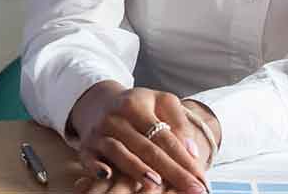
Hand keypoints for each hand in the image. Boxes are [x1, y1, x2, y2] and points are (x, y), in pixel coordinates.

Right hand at [69, 83, 208, 193]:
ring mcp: (99, 133)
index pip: (165, 136)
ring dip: (137, 168)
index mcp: (136, 105)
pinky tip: (107, 174)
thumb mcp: (160, 102)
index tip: (202, 179)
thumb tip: (190, 150)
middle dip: (172, 171)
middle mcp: (115, 118)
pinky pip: (89, 158)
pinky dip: (96, 166)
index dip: (185, 159)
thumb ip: (178, 122)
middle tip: (193, 190)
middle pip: (147, 148)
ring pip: (119, 152)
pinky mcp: (86, 146)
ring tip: (157, 182)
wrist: (98, 103)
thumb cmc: (137, 106)